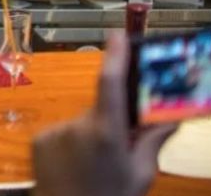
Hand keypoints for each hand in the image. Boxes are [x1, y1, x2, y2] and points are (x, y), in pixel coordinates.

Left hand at [32, 33, 177, 195]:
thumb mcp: (140, 174)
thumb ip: (152, 141)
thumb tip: (171, 118)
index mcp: (106, 133)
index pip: (111, 84)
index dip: (116, 56)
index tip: (119, 36)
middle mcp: (78, 126)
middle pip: (101, 109)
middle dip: (111, 122)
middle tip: (117, 150)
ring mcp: (56, 131)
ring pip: (82, 123)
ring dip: (90, 136)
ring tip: (93, 165)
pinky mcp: (40, 138)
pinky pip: (63, 132)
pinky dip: (71, 143)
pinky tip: (75, 165)